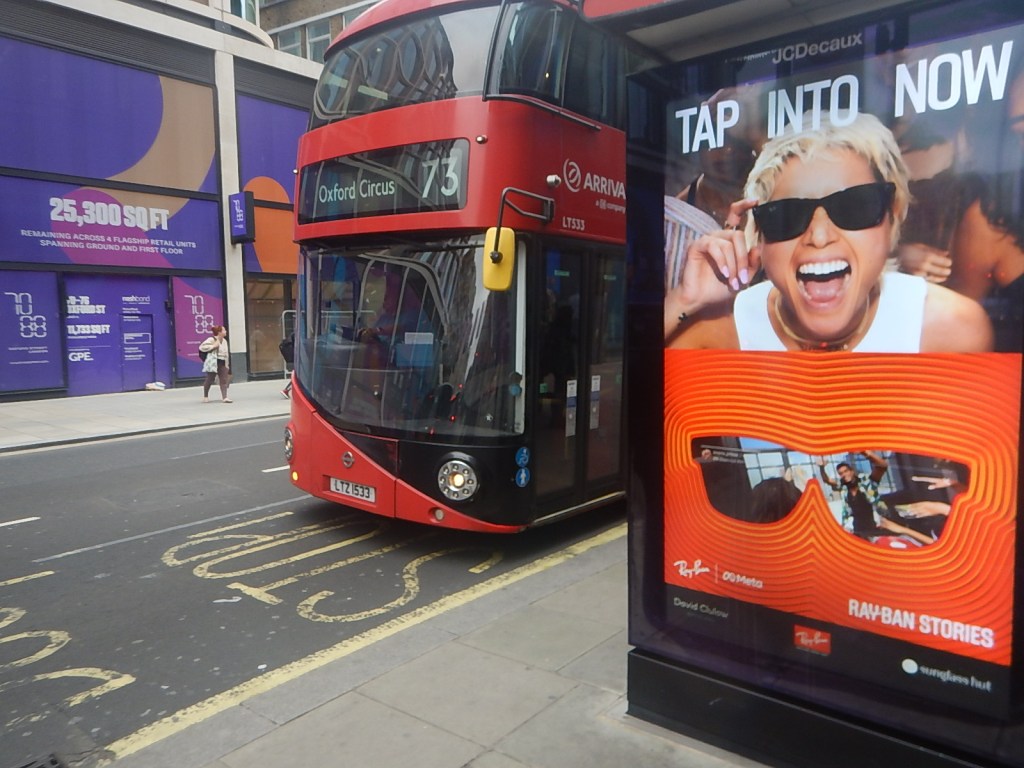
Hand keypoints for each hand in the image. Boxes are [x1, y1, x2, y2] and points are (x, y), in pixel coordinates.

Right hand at [670, 198, 759, 312]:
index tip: (755, 201)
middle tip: (743, 277)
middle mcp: (719, 237)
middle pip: (738, 235)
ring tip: (733, 281)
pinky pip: (714, 246)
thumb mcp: (743, 278)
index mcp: (730, 240)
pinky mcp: (697, 246)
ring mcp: (708, 240)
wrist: (703, 300)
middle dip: (743, 258)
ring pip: (728, 244)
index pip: (736, 217)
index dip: (744, 206)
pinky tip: (723, 273)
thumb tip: (757, 248)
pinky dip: (721, 261)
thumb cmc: (721, 288)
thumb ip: (753, 264)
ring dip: (733, 264)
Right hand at [896, 243, 951, 282]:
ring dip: (940, 277)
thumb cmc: (908, 249)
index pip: (943, 261)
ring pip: (933, 277)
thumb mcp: (922, 247)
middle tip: (949, 271)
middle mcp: (925, 265)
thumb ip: (935, 250)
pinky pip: (926, 279)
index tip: (949, 263)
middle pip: (940, 270)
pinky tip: (937, 279)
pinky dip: (933, 280)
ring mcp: (920, 272)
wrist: (894, 257)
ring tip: (944, 277)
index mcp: (928, 256)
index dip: (947, 262)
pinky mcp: (915, 277)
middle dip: (945, 271)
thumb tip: (946, 253)